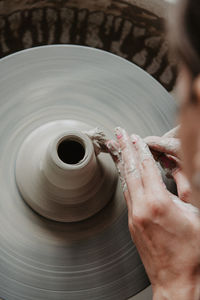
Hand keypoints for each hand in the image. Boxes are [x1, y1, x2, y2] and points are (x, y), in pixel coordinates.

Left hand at [109, 128, 199, 299]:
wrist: (177, 280)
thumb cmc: (191, 251)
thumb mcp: (194, 214)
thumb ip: (182, 190)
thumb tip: (171, 172)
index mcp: (159, 203)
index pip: (147, 168)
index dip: (141, 150)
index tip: (135, 137)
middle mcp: (142, 208)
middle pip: (131, 171)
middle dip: (124, 149)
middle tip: (118, 133)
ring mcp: (134, 217)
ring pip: (126, 183)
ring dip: (123, 163)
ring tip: (117, 148)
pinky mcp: (132, 225)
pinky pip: (127, 196)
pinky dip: (126, 180)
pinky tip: (125, 174)